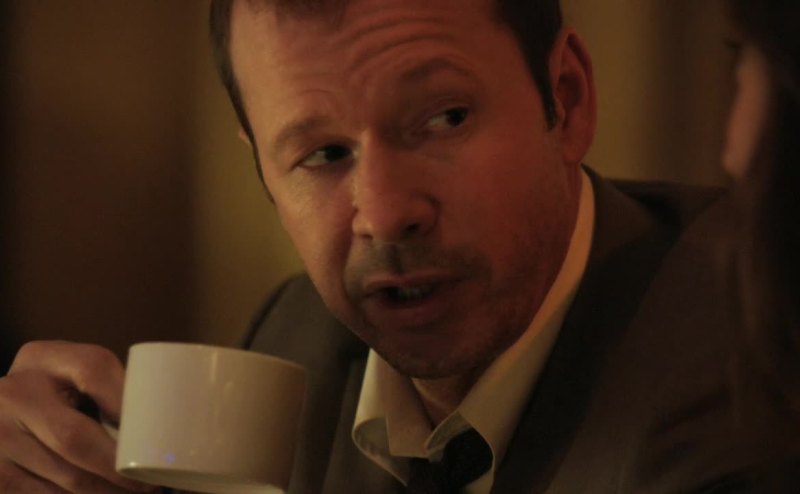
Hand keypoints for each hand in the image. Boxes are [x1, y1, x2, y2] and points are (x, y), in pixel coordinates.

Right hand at [0, 341, 155, 492]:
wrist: (7, 412)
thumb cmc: (61, 395)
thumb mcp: (77, 379)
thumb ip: (112, 390)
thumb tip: (166, 425)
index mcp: (43, 357)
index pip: (94, 370)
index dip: (128, 406)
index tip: (156, 437)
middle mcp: (12, 392)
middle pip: (75, 437)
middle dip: (118, 467)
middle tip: (150, 484)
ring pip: (65, 476)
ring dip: (106, 492)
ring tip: (134, 493)